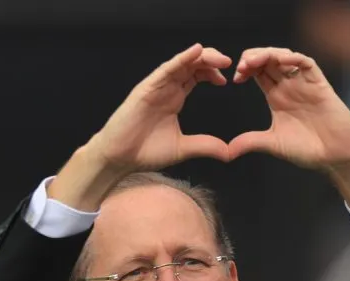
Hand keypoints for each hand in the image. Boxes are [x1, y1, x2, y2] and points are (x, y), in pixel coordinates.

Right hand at [91, 43, 231, 171]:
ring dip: (200, 58)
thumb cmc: (145, 152)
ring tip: (218, 58)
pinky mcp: (146, 89)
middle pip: (191, 65)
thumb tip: (230, 153)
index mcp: (174, 98)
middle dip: (210, 61)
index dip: (212, 73)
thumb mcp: (183, 148)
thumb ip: (205, 146)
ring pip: (181, 63)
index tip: (226, 80)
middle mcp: (166, 89)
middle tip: (228, 63)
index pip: (196, 77)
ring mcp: (156, 87)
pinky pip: (166, 70)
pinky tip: (195, 52)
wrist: (120, 158)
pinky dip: (181, 59)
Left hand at [228, 47, 349, 170]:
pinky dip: (294, 58)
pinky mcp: (320, 85)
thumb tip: (226, 152)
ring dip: (270, 54)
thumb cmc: (307, 149)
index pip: (258, 73)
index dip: (246, 69)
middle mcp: (289, 87)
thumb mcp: (272, 144)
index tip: (235, 78)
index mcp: (276, 97)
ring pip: (286, 57)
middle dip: (254, 57)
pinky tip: (282, 61)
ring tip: (255, 61)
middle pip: (269, 60)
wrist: (335, 157)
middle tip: (242, 65)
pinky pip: (307, 64)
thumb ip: (250, 142)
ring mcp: (305, 84)